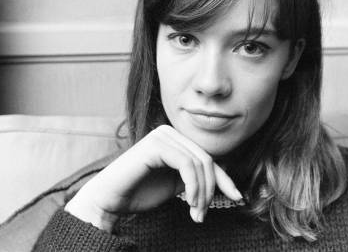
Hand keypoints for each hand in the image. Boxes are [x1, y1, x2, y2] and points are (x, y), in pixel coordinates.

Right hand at [64, 125, 242, 231]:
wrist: (109, 201)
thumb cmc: (139, 193)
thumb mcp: (177, 185)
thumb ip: (196, 178)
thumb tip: (225, 179)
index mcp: (175, 140)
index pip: (208, 158)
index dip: (225, 179)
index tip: (238, 198)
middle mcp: (170, 133)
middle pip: (207, 160)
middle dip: (211, 191)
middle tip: (201, 215)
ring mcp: (162, 136)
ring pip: (200, 163)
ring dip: (202, 193)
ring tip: (196, 213)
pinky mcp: (156, 145)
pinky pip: (187, 164)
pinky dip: (193, 186)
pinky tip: (189, 202)